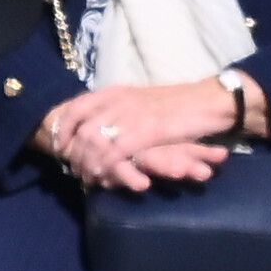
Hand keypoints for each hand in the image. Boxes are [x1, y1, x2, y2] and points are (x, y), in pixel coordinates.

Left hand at [36, 81, 241, 189]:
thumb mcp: (143, 101)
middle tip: (75, 171)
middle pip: (81, 128)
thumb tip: (105, 127)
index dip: (63, 128)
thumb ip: (122, 111)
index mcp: (116, 91)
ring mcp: (131, 115)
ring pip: (94, 141)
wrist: (209, 102)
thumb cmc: (180, 105)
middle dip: (74, 154)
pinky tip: (104, 178)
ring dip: (88, 163)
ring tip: (88, 179)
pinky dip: (106, 166)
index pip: (75, 107)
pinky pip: (116, 151)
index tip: (61, 147)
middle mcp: (118, 101)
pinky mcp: (146, 131)